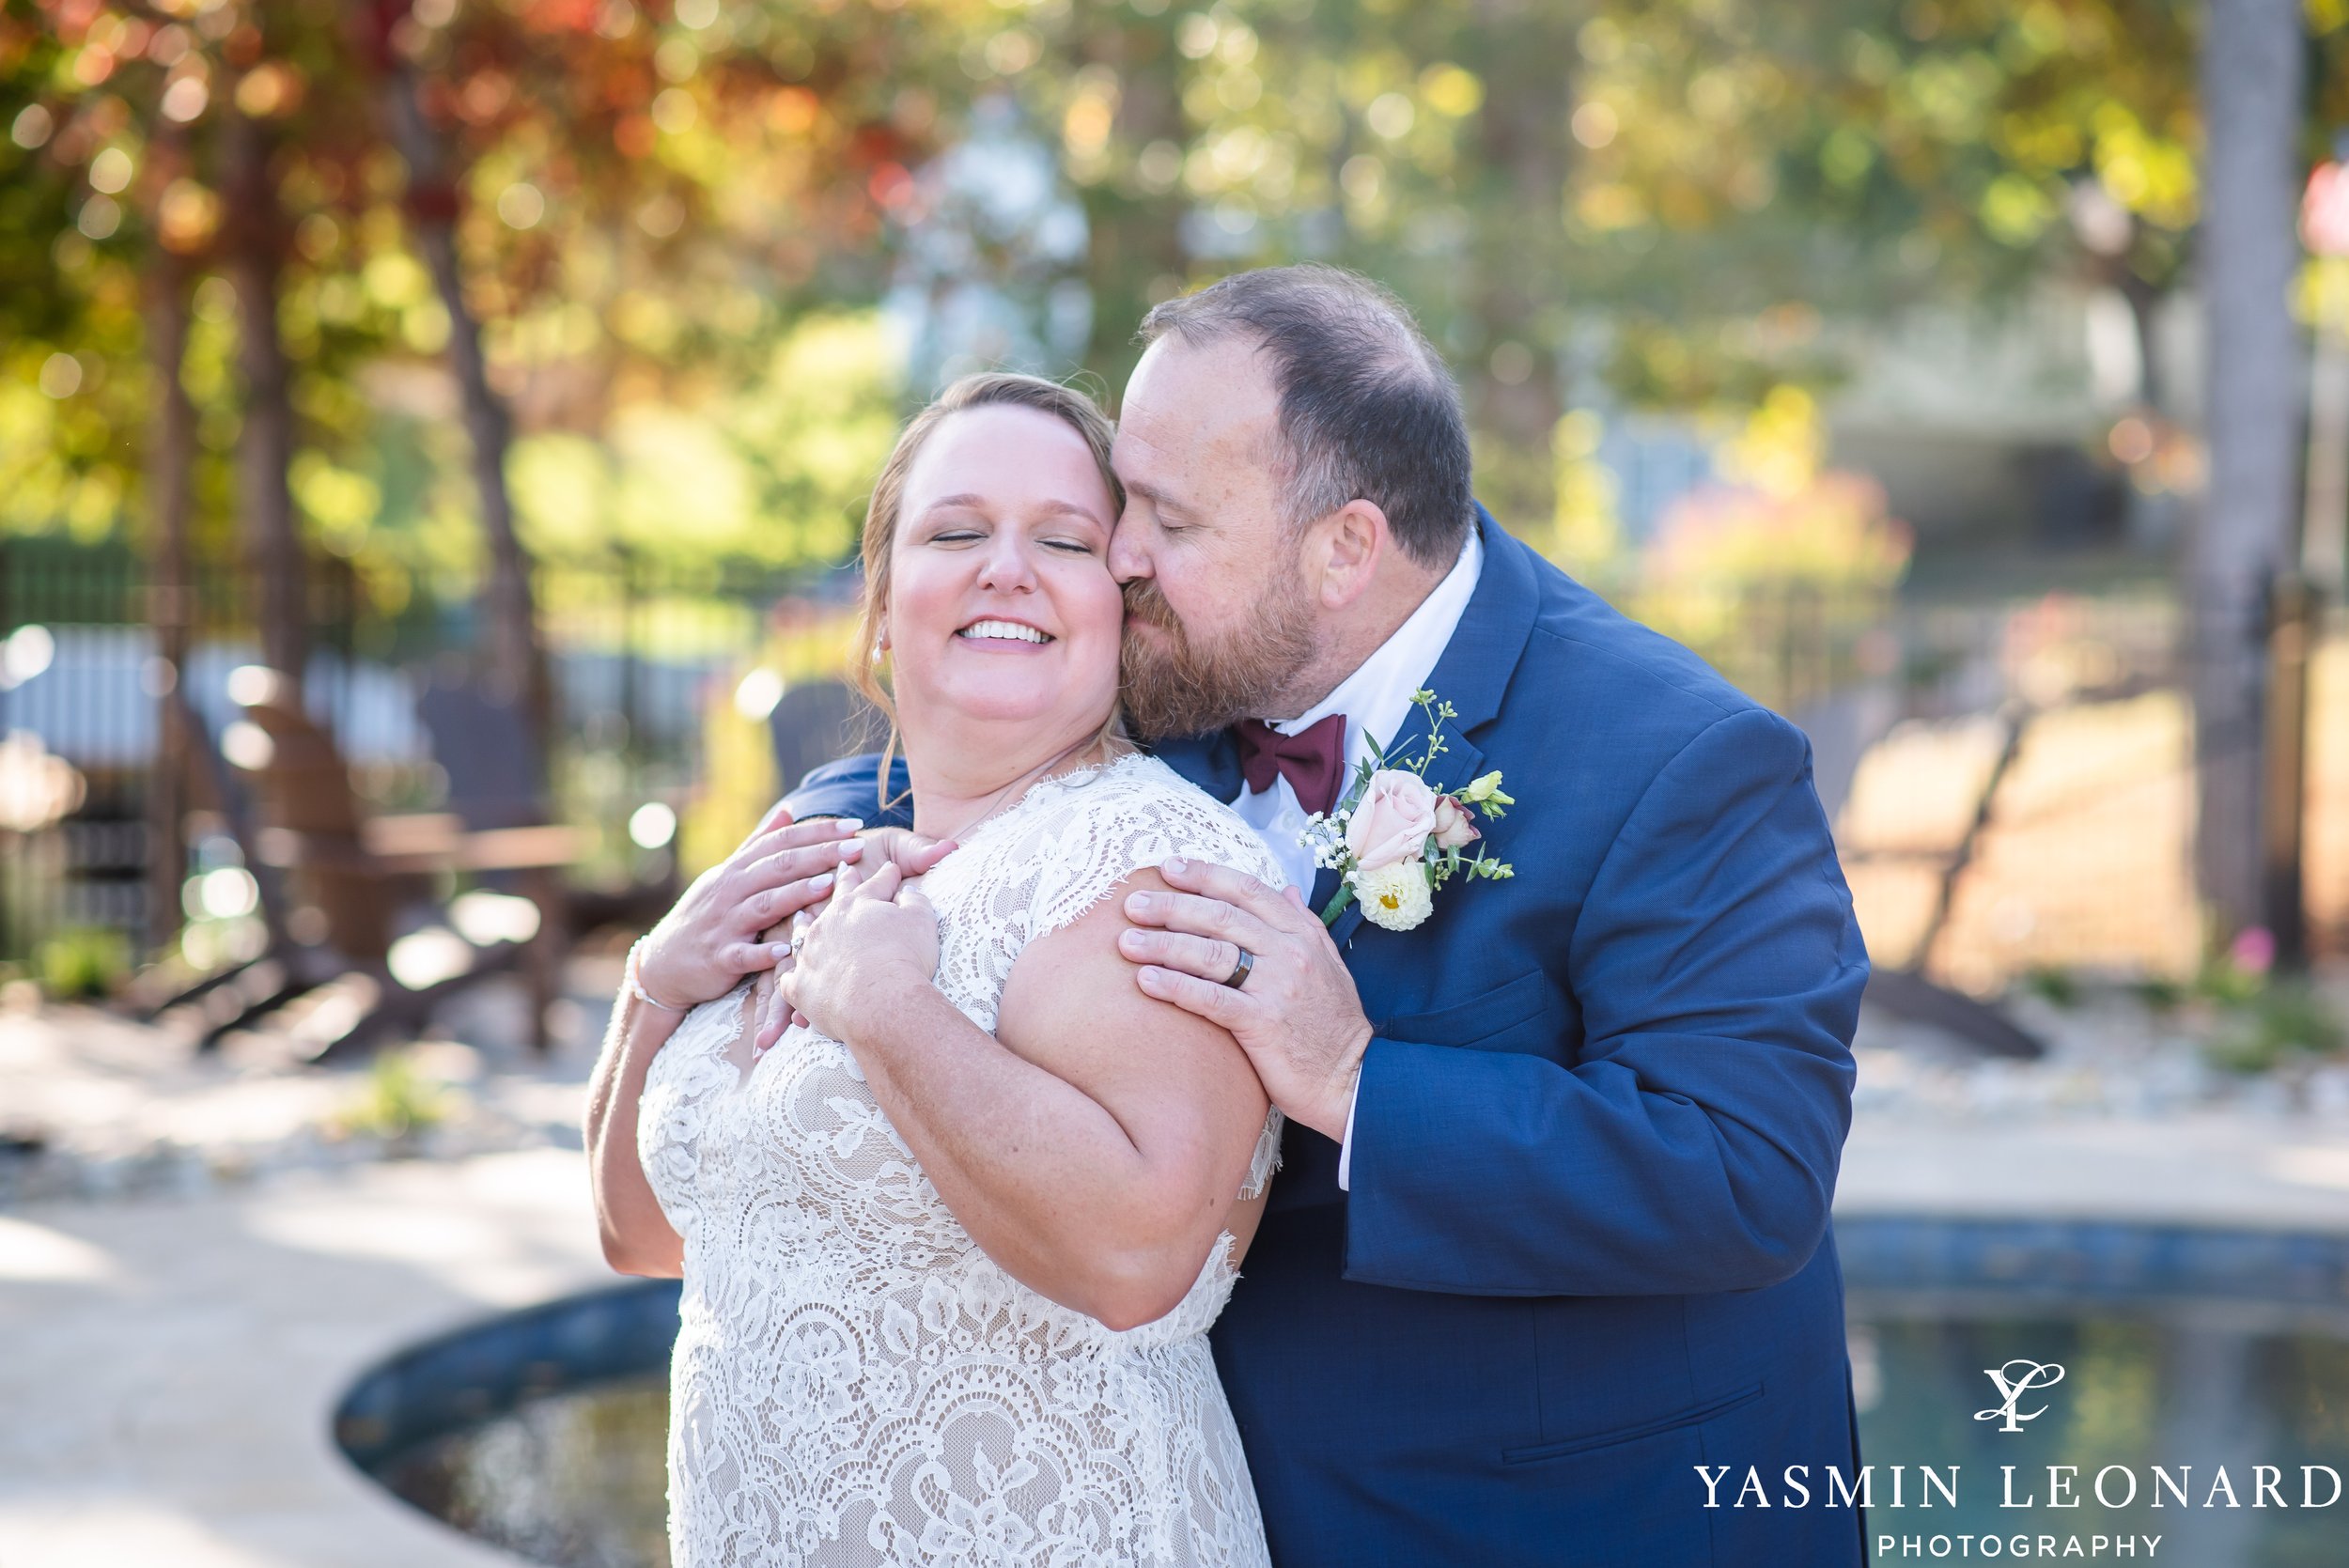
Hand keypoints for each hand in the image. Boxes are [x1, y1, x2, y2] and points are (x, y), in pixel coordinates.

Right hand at [634, 802, 873, 1010]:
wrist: (663, 964)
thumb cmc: (706, 916)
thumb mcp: (727, 875)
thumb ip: (758, 844)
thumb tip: (788, 811)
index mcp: (737, 870)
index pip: (781, 842)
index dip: (817, 832)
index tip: (854, 825)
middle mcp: (730, 891)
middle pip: (779, 867)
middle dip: (820, 855)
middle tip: (857, 848)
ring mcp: (724, 924)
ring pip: (763, 905)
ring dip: (796, 894)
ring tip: (829, 885)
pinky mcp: (719, 958)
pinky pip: (742, 954)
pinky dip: (762, 952)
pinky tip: (785, 949)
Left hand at [779, 858, 940, 1045]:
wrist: (878, 1002)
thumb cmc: (903, 957)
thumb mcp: (921, 921)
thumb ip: (915, 901)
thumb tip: (908, 892)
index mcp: (858, 903)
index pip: (876, 883)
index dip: (886, 874)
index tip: (890, 868)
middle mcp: (827, 922)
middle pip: (836, 899)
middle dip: (843, 882)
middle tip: (844, 870)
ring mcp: (809, 954)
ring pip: (802, 933)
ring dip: (802, 924)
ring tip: (802, 917)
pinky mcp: (800, 986)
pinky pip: (790, 980)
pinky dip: (793, 978)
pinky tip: (793, 978)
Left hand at [1116, 856, 1371, 1141]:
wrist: (1353, 1078)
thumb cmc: (1334, 1025)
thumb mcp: (1329, 963)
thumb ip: (1305, 922)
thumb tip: (1287, 887)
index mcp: (1302, 934)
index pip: (1248, 890)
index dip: (1205, 875)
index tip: (1168, 867)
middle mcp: (1290, 952)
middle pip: (1221, 916)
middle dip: (1172, 906)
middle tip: (1132, 903)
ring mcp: (1277, 987)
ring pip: (1211, 953)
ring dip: (1164, 944)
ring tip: (1127, 941)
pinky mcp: (1263, 1023)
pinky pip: (1211, 998)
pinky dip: (1176, 986)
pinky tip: (1146, 981)